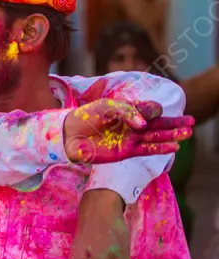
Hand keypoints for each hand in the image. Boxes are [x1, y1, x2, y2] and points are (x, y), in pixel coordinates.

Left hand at [62, 100, 192, 163]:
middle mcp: (131, 126)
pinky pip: (146, 150)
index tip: (156, 110)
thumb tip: (144, 124)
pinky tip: (173, 147)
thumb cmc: (86, 116)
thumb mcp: (106, 106)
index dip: (156, 110)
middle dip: (174, 124)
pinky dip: (159, 148)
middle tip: (191, 122)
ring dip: (171, 136)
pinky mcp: (125, 152)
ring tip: (187, 133)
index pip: (149, 110)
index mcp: (127, 112)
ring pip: (155, 138)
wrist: (68, 134)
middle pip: (157, 125)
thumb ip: (127, 111)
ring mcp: (129, 139)